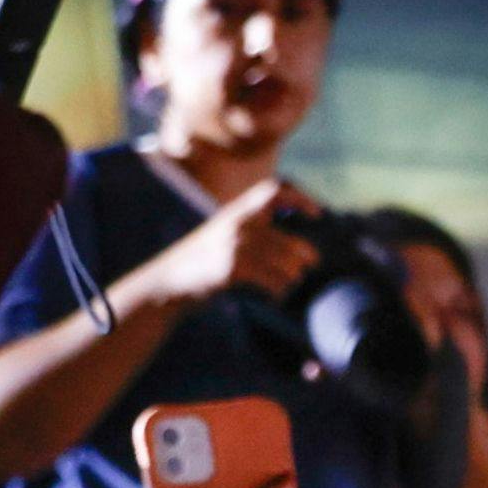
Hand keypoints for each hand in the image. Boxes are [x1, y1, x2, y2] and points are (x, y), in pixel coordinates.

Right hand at [142, 180, 323, 307]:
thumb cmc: (199, 262)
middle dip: (303, 252)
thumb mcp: (222, 236)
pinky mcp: (233, 269)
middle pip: (286, 238)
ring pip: (283, 262)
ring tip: (290, 283)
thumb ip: (251, 232)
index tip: (318, 213)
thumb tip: (292, 246)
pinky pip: (270, 280)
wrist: (168, 281)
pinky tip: (278, 296)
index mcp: (237, 211)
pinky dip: (278, 290)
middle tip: (312, 262)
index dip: (300, 198)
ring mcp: (235, 246)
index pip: (275, 192)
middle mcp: (238, 223)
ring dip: (291, 276)